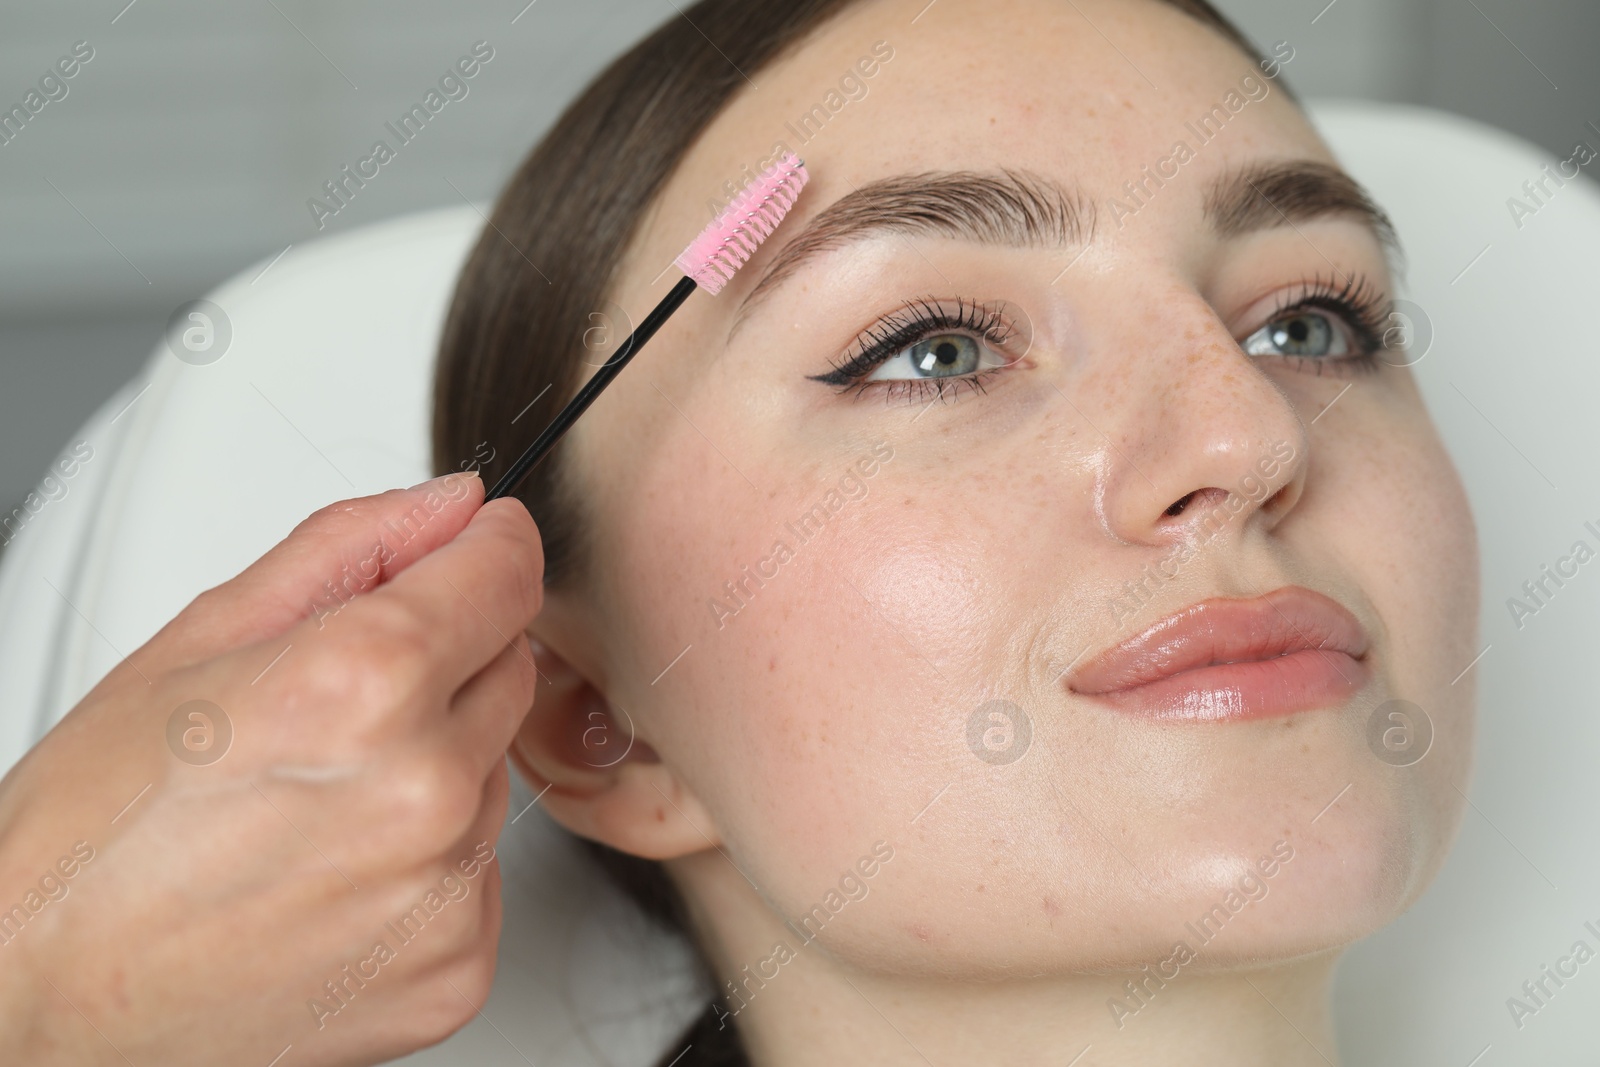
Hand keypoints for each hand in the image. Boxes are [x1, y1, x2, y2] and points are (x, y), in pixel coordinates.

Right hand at [0, 471, 542, 1065]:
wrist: (43, 998)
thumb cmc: (91, 832)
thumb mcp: (201, 638)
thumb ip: (350, 546)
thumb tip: (450, 505)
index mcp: (361, 685)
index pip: (509, 574)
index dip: (485, 551)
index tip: (469, 551)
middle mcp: (423, 789)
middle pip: (510, 668)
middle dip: (445, 663)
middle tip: (333, 708)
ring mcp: (446, 889)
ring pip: (492, 771)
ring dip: (433, 766)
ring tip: (315, 804)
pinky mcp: (456, 966)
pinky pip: (481, 870)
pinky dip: (428, 861)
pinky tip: (334, 871)